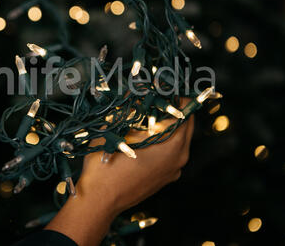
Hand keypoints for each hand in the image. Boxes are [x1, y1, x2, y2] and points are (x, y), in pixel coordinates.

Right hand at [45, 98, 194, 245]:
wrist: (98, 199)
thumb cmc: (106, 163)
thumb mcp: (115, 127)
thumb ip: (130, 107)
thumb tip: (135, 88)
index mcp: (172, 142)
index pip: (186, 109)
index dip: (176, 94)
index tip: (165, 85)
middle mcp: (179, 157)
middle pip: (185, 124)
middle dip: (174, 108)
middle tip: (157, 96)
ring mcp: (174, 170)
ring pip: (178, 140)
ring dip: (168, 125)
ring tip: (148, 115)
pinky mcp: (165, 178)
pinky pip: (170, 154)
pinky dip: (163, 142)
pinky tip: (144, 137)